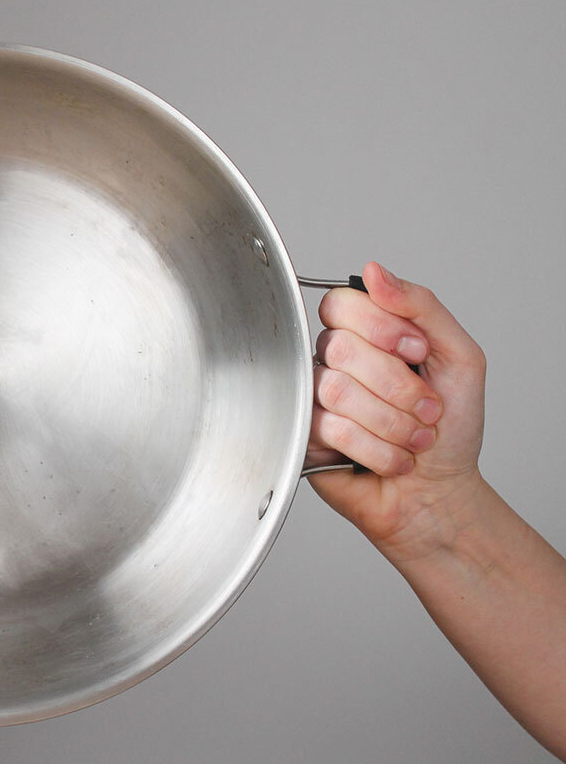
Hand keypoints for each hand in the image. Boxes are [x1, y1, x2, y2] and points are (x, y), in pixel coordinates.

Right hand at [306, 262, 487, 563]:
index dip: (382, 328)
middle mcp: (333, 361)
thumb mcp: (458, 356)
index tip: (416, 353)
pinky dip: (377, 449)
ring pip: (337, 391)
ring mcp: (314, 399)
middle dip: (399, 386)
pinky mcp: (305, 436)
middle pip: (341, 348)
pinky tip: (390, 459)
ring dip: (392, 422)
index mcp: (365, 334)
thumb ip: (421, 306)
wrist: (439, 492)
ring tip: (412, 438)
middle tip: (427, 409)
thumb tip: (375, 271)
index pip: (343, 303)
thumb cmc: (451, 428)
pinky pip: (331, 429)